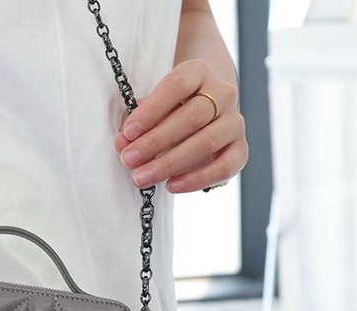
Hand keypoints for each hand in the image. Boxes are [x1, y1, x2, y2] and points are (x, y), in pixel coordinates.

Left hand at [115, 59, 248, 192]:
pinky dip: (196, 179)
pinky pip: (224, 166)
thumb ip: (139, 123)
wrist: (208, 113)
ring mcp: (234, 121)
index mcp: (199, 73)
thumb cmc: (173, 109)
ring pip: (206, 142)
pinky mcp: (240, 148)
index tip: (128, 133)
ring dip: (170, 163)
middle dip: (155, 141)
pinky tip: (172, 186)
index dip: (151, 110)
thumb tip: (123, 144)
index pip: (177, 85)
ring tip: (142, 177)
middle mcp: (222, 93)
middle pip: (192, 116)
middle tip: (129, 159)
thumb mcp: (155, 107)